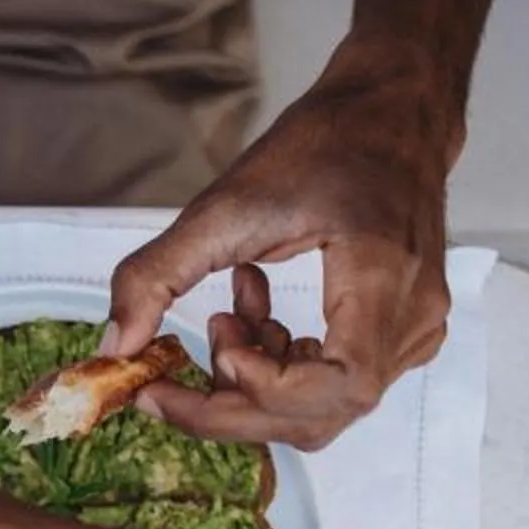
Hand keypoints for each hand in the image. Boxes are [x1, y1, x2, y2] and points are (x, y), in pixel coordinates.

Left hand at [107, 46, 459, 449]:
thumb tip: (115, 347)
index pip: (338, 385)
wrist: (390, 112)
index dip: (264, 394)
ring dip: (250, 384)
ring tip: (221, 320)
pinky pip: (329, 385)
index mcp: (384, 278)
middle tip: (168, 381)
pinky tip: (249, 313)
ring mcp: (413, 332)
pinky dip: (274, 368)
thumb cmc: (325, 145)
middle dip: (231, 408)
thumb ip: (157, 275)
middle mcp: (412, 317)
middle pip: (319, 415)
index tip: (209, 362)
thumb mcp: (226, 202)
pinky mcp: (397, 335)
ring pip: (320, 411)